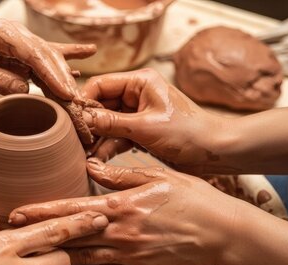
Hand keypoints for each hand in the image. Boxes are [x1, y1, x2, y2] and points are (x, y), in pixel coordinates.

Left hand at [0, 19, 95, 98]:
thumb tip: (24, 90)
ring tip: (80, 96)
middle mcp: (18, 34)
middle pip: (48, 56)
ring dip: (66, 76)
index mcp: (4, 34)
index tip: (66, 93)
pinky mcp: (24, 49)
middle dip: (64, 79)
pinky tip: (89, 52)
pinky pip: (48, 53)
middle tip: (77, 103)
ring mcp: (23, 40)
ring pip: (51, 57)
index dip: (53, 74)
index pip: (35, 54)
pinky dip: (68, 55)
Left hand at [9, 158, 240, 264]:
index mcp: (121, 206)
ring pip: (80, 259)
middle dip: (38, 236)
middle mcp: (119, 233)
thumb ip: (121, 174)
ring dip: (53, 257)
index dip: (41, 212)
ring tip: (29, 256)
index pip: (71, 210)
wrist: (222, 232)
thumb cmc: (192, 198)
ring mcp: (127, 256)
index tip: (18, 211)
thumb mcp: (157, 176)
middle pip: (68, 236)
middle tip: (11, 235)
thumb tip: (91, 168)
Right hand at [81, 69, 231, 173]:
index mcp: (140, 81)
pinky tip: (96, 159)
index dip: (83, 102)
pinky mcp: (141, 131)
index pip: (99, 84)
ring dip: (97, 138)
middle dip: (88, 123)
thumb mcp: (145, 128)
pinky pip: (117, 136)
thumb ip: (110, 122)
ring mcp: (139, 113)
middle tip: (75, 141)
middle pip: (101, 104)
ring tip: (83, 154)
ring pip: (107, 123)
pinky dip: (108, 146)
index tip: (71, 120)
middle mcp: (137, 93)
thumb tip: (81, 119)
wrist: (216, 152)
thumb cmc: (188, 134)